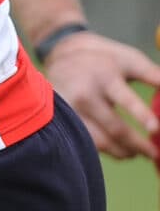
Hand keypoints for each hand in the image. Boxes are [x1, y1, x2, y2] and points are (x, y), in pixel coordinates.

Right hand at [43, 30, 159, 158]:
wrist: (60, 57)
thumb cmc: (104, 61)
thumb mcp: (128, 60)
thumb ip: (153, 75)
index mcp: (104, 77)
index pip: (125, 99)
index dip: (141, 115)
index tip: (156, 129)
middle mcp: (86, 94)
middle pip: (115, 128)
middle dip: (138, 145)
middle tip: (154, 153)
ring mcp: (73, 109)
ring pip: (101, 141)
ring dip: (124, 152)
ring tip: (138, 152)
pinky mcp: (65, 120)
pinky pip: (88, 142)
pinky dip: (107, 150)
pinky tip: (120, 150)